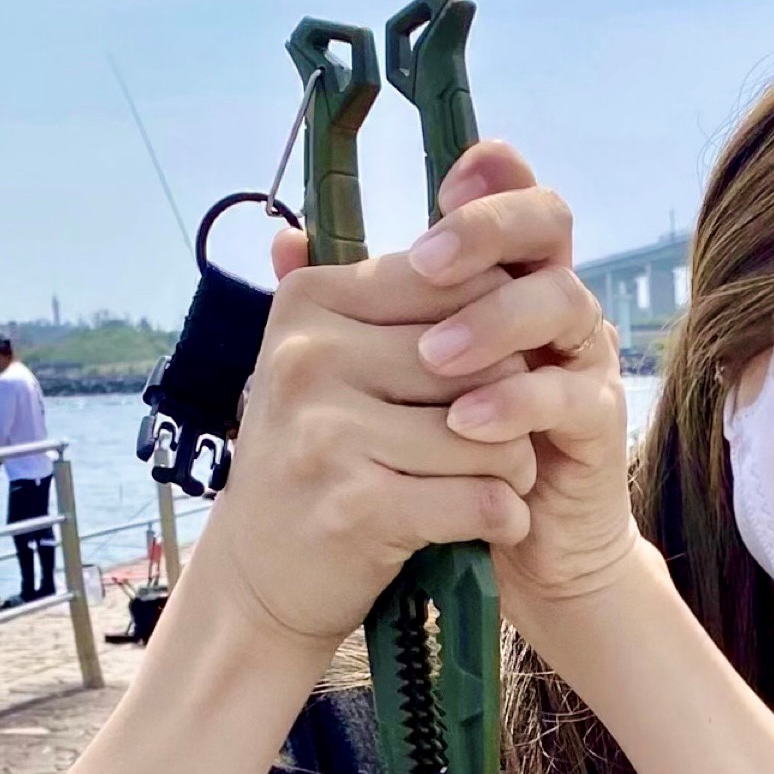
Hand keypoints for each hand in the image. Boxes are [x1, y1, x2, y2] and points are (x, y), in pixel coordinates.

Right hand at [195, 220, 540, 650]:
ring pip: (490, 433)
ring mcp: (328, 434)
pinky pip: (479, 499)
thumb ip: (372, 297)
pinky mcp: (357, 507)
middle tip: (505, 443)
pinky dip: (503, 518)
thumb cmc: (312, 464)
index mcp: (310, 305)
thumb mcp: (323, 367)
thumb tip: (399, 195)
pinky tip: (494, 524)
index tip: (497, 376)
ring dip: (514, 469)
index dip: (499, 332)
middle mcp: (310, 358)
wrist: (259, 578)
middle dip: (514, 406)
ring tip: (498, 486)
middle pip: (483, 358)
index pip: (452, 283)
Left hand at [406, 142, 640, 643]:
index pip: (513, 193)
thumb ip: (361, 309)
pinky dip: (517, 404)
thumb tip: (285, 243)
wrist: (518, 551)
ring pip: (562, 300)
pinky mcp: (597, 424)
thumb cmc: (453, 457)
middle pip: (548, 222)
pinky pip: (569, 395)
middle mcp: (554, 303)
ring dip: (493, 322)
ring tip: (434, 357)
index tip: (440, 187)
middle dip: (485, 231)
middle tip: (423, 261)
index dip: (489, 178)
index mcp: (510, 276)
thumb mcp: (398, 378)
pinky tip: (467, 422)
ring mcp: (583, 359)